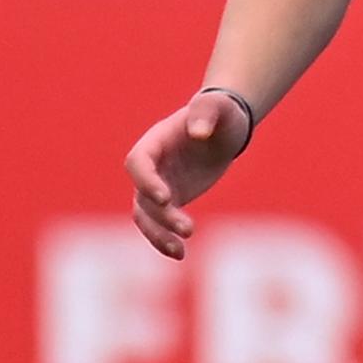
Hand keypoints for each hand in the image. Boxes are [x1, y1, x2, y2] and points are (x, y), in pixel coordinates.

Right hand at [123, 89, 253, 258]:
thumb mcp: (217, 108)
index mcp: (154, 142)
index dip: (146, 180)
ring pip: (146, 215)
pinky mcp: (170, 200)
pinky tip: (180, 254)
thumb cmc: (220, 113)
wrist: (223, 127)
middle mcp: (150, 167)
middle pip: (142, 195)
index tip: (165, 197)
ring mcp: (158, 185)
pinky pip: (160, 223)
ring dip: (158, 235)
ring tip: (179, 251)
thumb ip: (205, 114)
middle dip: (161, 215)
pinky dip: (166, 238)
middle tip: (187, 228)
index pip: (138, 163)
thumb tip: (198, 132)